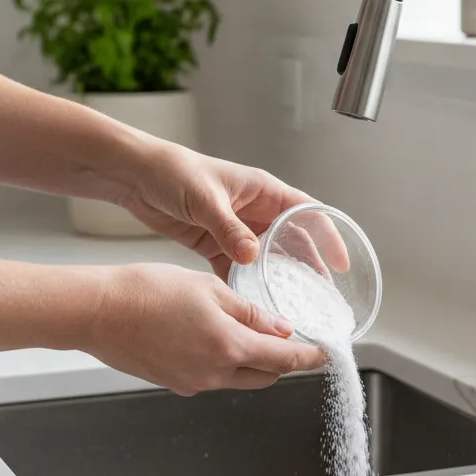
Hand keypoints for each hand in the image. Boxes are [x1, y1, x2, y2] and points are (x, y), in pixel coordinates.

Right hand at [88, 263, 324, 395]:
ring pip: (239, 378)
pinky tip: (212, 338)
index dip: (310, 357)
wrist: (96, 311)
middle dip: (282, 361)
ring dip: (252, 362)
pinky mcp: (174, 383)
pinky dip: (223, 362)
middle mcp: (214, 374)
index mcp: (229, 347)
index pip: (285, 359)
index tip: (325, 353)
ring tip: (249, 333)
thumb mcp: (209, 290)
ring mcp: (193, 383)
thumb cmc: (146, 292)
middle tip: (291, 340)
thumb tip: (281, 329)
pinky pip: (211, 377)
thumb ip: (250, 313)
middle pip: (265, 376)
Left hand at [114, 141, 347, 279]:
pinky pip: (236, 268)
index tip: (340, 262)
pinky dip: (243, 284)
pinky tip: (249, 302)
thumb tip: (251, 256)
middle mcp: (253, 210)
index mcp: (262, 190)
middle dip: (305, 266)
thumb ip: (229, 228)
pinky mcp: (215, 243)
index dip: (327, 236)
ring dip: (275, 279)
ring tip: (289, 304)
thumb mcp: (205, 198)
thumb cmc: (173, 171)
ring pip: (265, 258)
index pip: (305, 213)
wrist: (135, 175)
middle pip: (290, 241)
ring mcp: (235, 228)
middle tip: (318, 294)